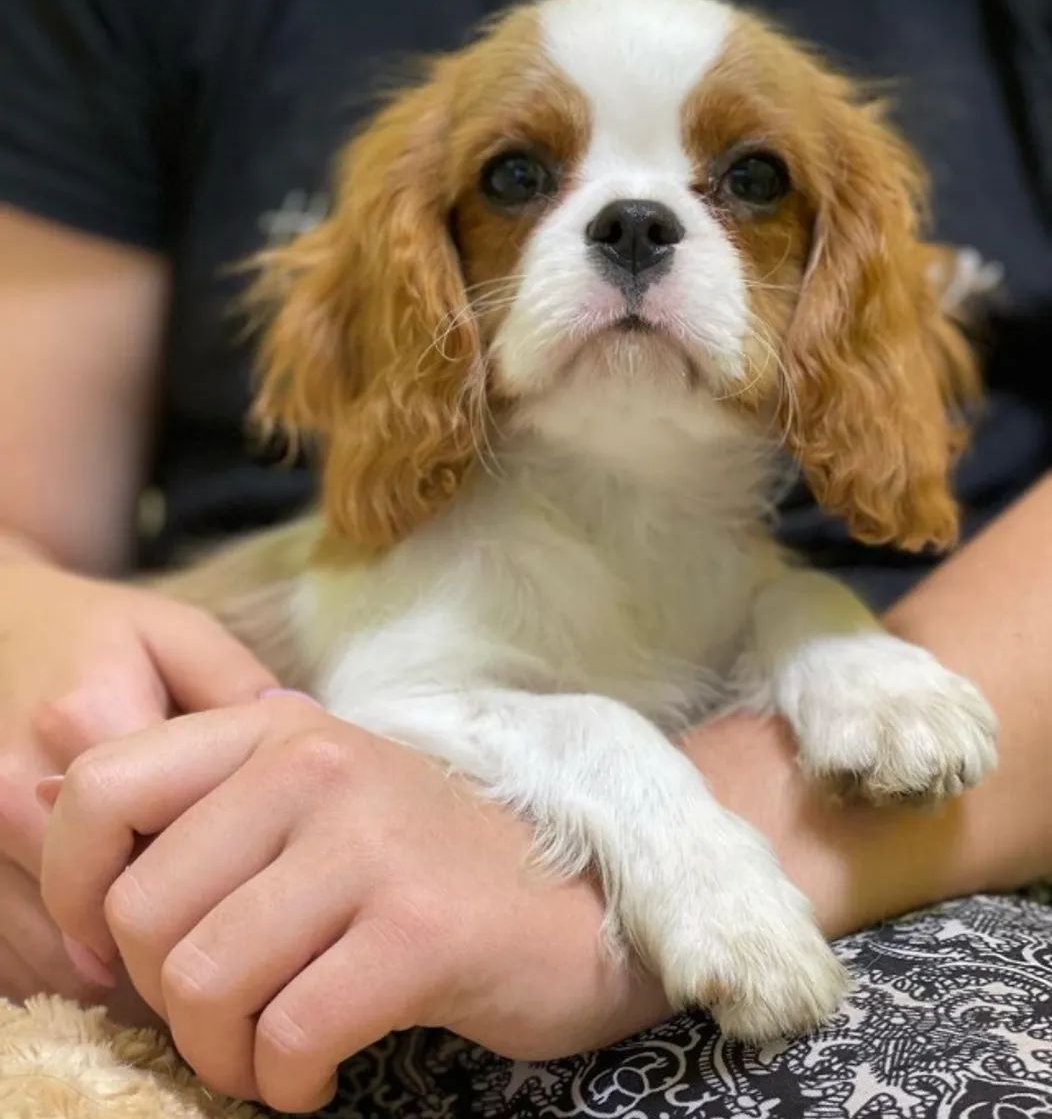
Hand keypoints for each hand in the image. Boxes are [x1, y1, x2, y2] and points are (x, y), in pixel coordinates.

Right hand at [0, 556, 273, 1002]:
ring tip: (179, 935)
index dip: (222, 877)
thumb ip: (238, 688)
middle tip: (229, 925)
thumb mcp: (178, 635)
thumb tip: (307, 741)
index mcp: (82, 722)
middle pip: (107, 910)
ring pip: (56, 953)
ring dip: (123, 965)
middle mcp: (12, 790)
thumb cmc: (97, 637)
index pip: (162, 840)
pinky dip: (70, 971)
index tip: (264, 886)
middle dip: (175, 931)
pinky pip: (14, 966)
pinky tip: (115, 942)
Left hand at [40, 695, 668, 1111]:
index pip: (102, 790)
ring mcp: (371, 844)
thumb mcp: (301, 809)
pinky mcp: (419, 932)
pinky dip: (284, 1082)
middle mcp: (316, 767)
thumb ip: (179, 806)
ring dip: (223, 1051)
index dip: (72, 889)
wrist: (577, 900)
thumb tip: (33, 809)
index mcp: (274, 731)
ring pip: (204, 981)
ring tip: (272, 1046)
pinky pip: (286, 1036)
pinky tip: (319, 1070)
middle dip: (165, 995)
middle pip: (142, 914)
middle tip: (229, 1012)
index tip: (110, 951)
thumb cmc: (420, 865)